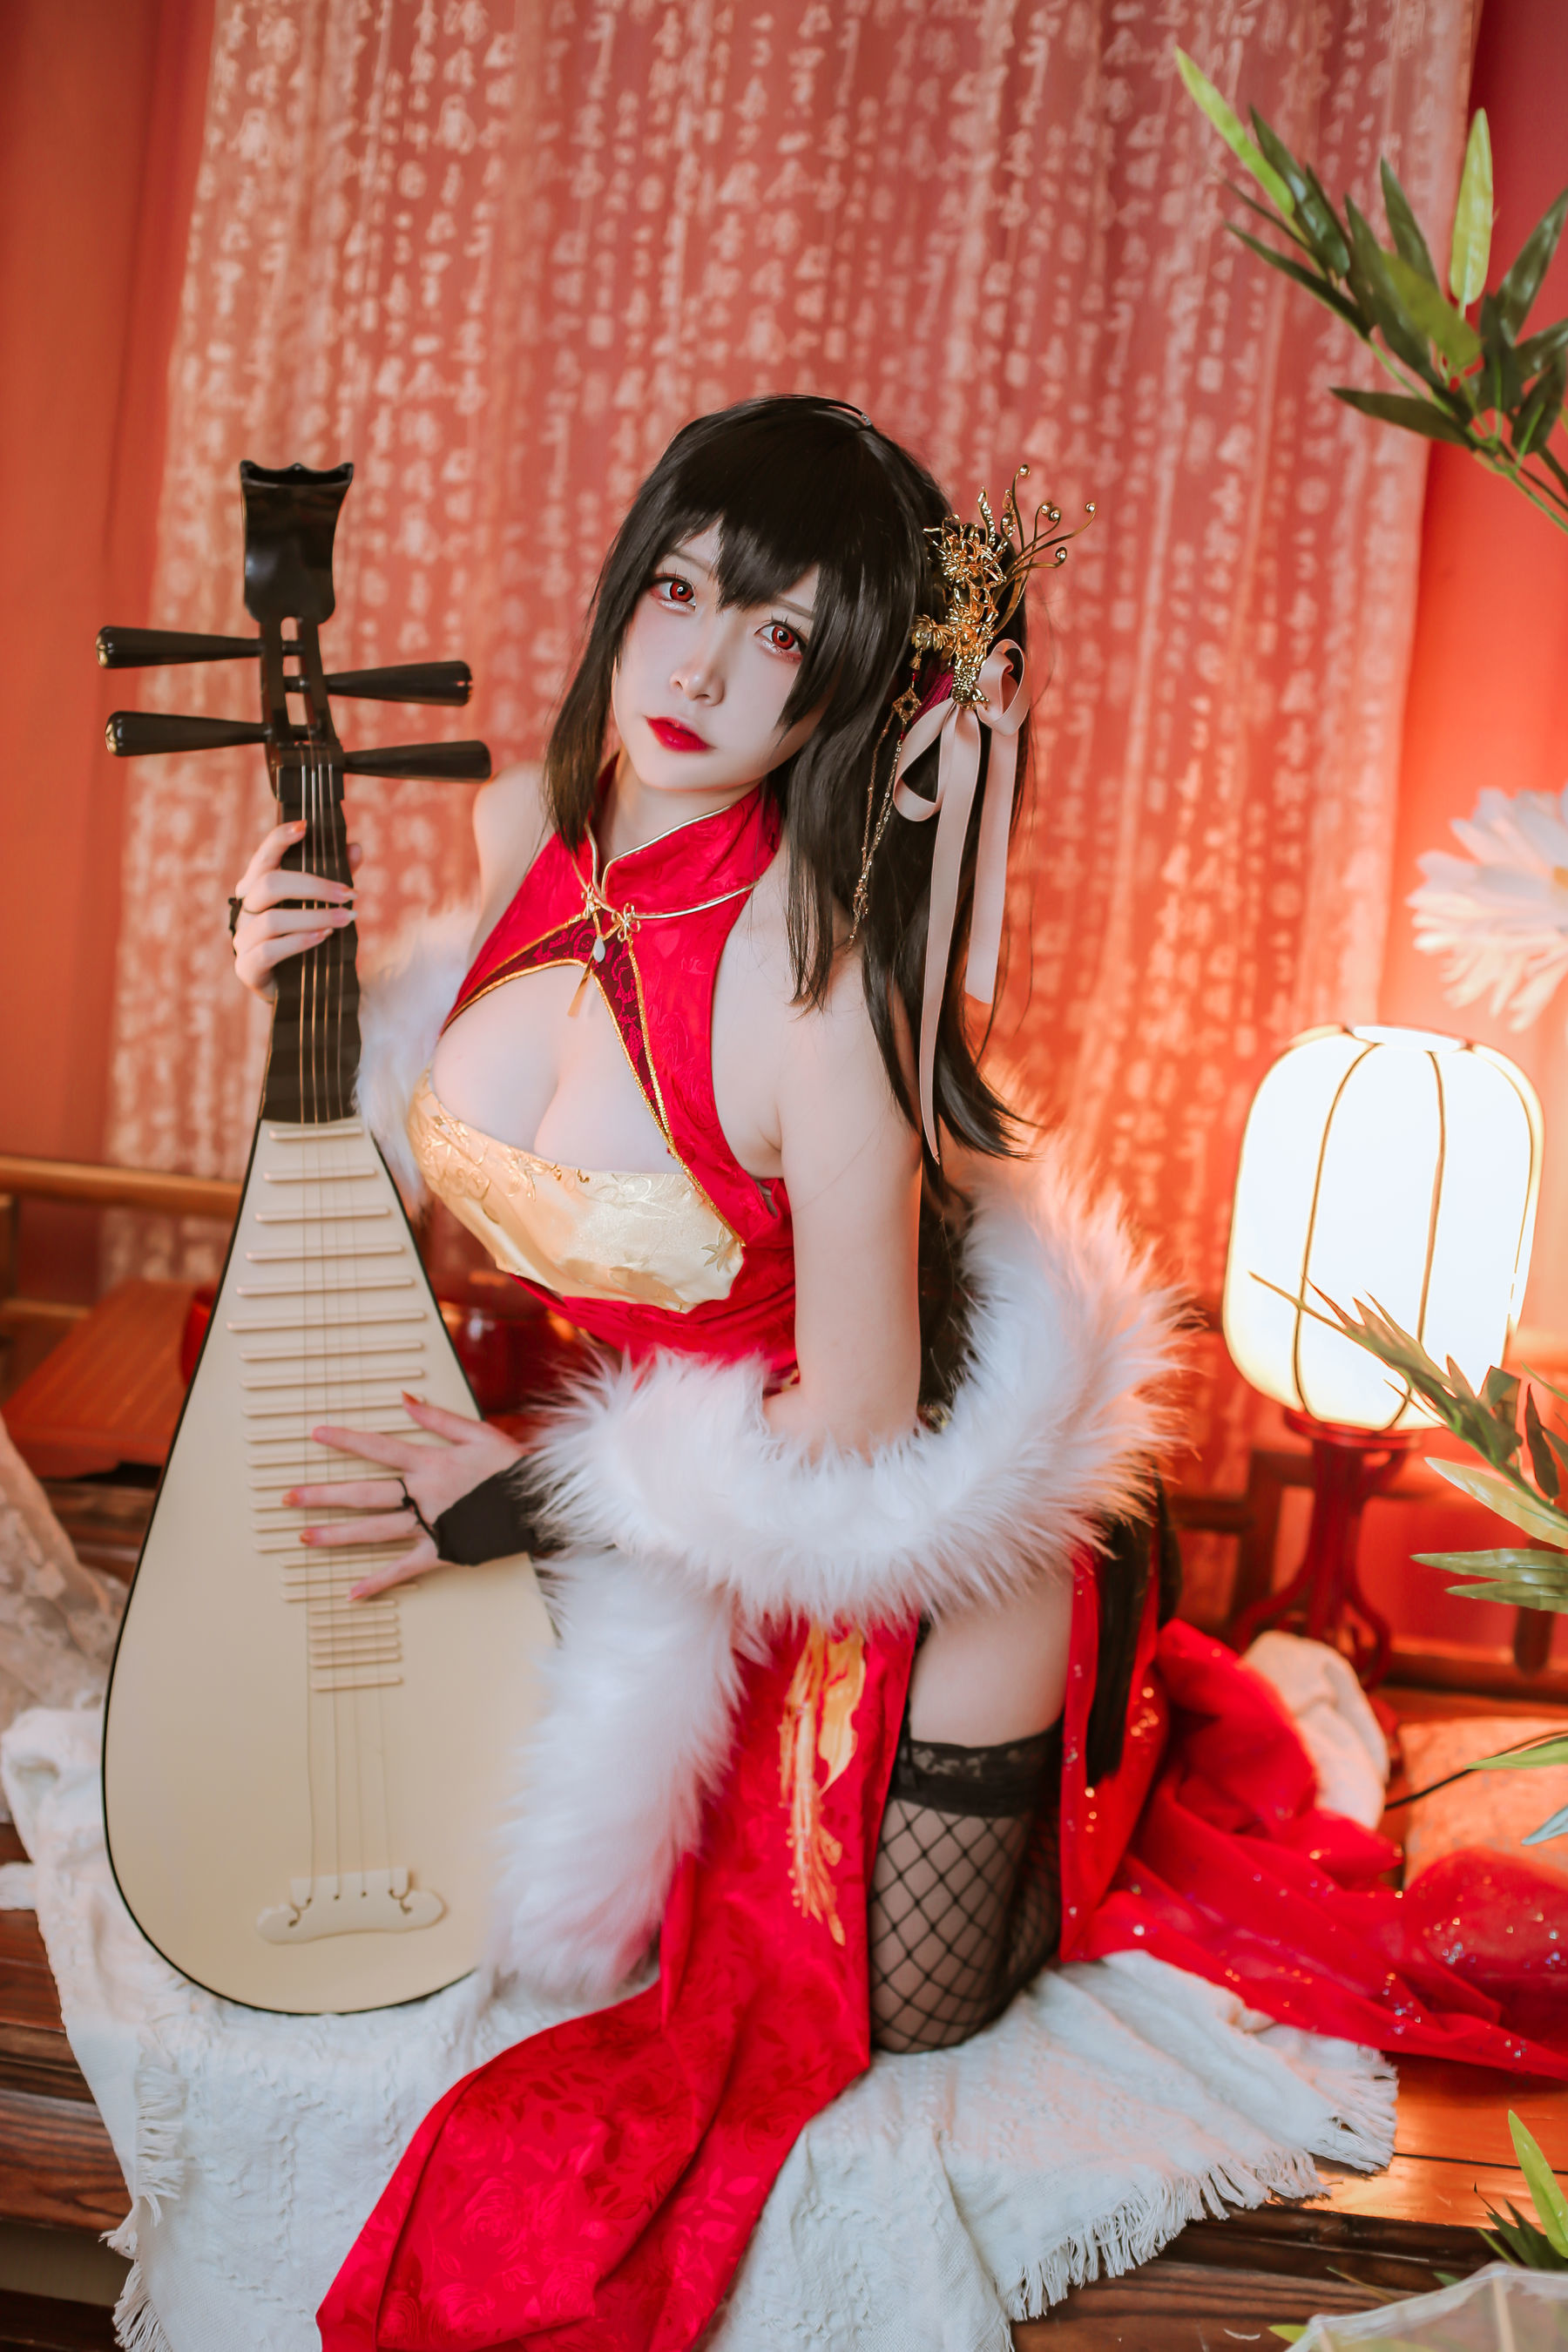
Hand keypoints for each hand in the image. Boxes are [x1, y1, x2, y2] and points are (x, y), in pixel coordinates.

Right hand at [231, 819, 362, 999]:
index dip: (279, 840)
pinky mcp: (246, 967)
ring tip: (348, 918)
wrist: (297, 990)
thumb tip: (355, 849)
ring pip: (272, 919)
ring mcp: (242, 938)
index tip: (305, 828)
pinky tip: (324, 937)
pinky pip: (270, 950)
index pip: (263, 857)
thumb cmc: (307, 940)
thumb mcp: (322, 908)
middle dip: (314, 885)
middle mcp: (244, 909)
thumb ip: (336, 879)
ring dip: (315, 916)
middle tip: (349, 893)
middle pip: (270, 884)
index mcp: (256, 887)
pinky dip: (300, 941)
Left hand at [286, 1394, 525, 1599]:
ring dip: (337, 1534)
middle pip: (363, 1493)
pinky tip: (351, 1592)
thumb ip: (438, 1418)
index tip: (315, 1434)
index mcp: (429, 1463)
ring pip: (374, 1530)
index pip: (378, 1448)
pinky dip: (378, 1581)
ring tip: (304, 1539)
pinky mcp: (441, 1550)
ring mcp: (429, 1524)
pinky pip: (404, 1568)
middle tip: (287, 1498)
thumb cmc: (511, 1467)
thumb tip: (403, 1399)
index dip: (346, 1439)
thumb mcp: (478, 1432)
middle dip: (323, 1495)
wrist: (538, 1504)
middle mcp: (422, 1494)